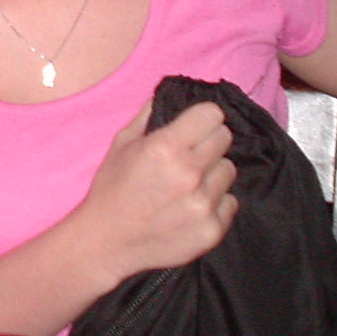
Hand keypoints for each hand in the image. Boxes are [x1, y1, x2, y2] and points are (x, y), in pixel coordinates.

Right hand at [70, 100, 237, 283]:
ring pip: (228, 170)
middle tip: (190, 154)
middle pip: (224, 139)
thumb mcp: (121, 143)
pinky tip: (191, 206)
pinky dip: (215, 202)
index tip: (195, 126)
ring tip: (188, 184)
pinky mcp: (212, 230)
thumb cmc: (111, 189)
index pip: (212, 115)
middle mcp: (189, 173)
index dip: (202, 118)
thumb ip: (148, 114)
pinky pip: (230, 202)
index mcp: (165, 147)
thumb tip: (169, 94)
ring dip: (212, 173)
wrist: (107, 241)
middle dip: (208, 142)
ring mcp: (203, 204)